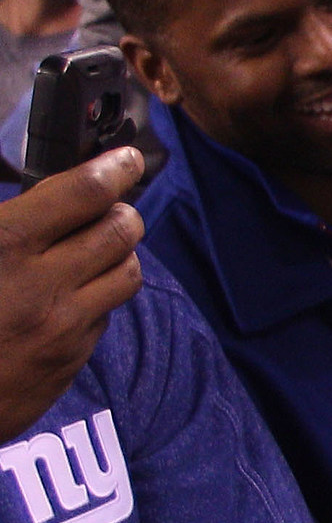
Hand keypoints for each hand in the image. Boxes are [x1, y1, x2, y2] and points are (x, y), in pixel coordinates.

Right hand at [0, 148, 145, 441]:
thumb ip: (4, 222)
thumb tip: (36, 201)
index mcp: (4, 246)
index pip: (84, 193)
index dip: (114, 169)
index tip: (128, 160)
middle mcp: (42, 286)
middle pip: (121, 230)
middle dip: (120, 211)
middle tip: (109, 206)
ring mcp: (62, 328)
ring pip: (127, 273)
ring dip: (118, 253)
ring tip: (94, 248)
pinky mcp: (68, 362)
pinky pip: (103, 317)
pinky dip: (96, 298)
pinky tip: (67, 296)